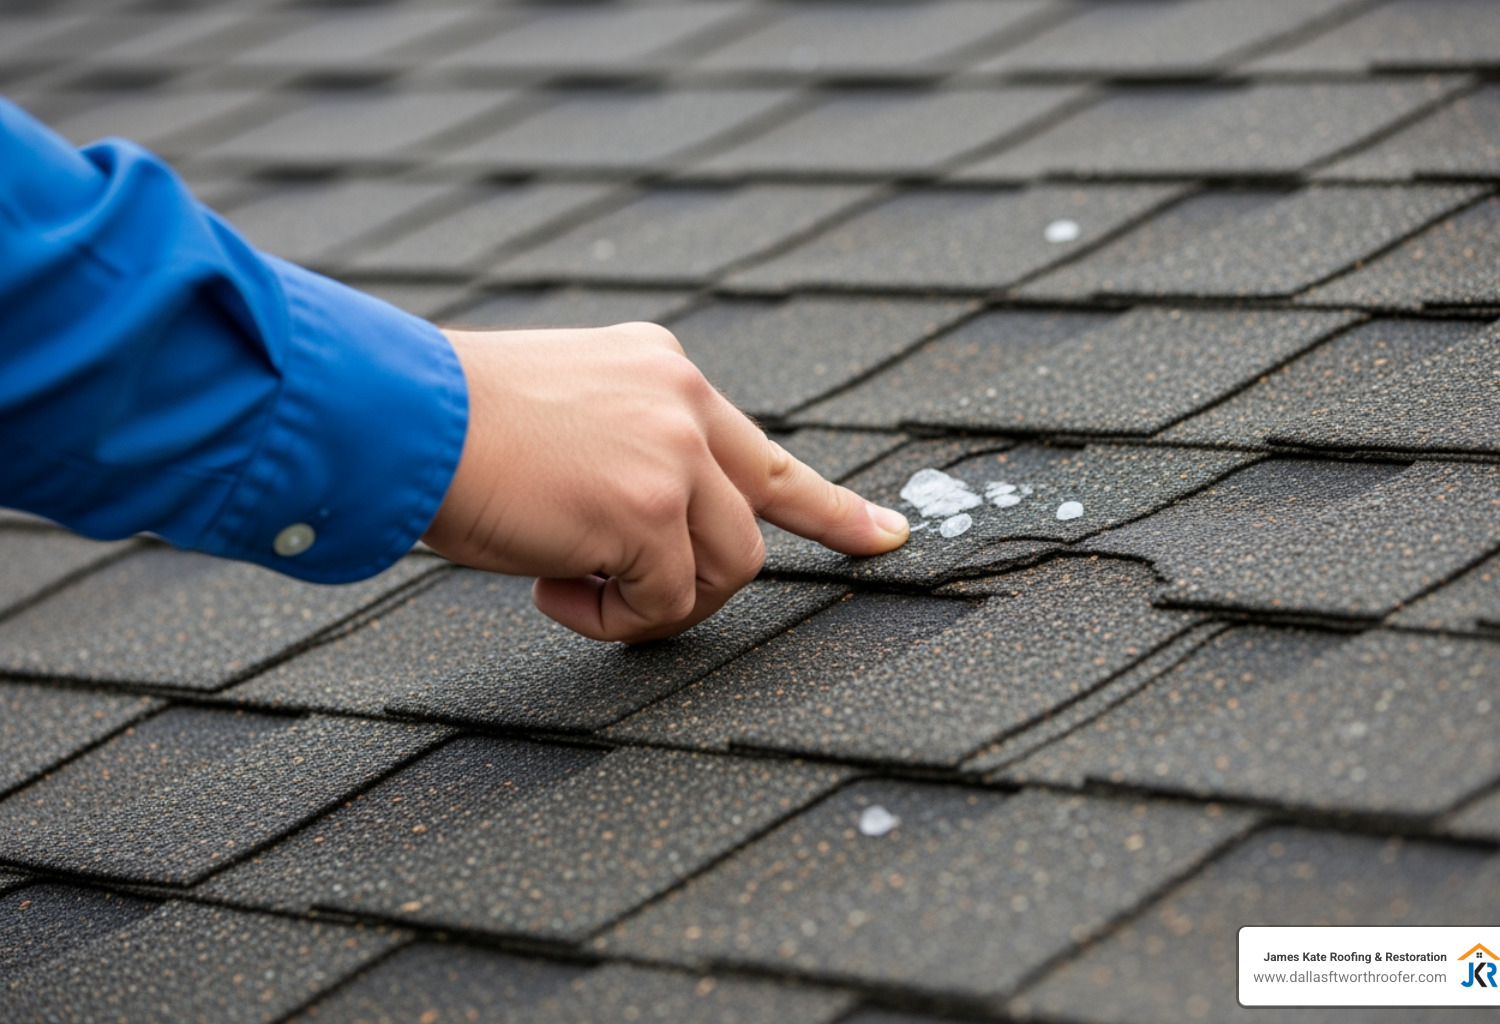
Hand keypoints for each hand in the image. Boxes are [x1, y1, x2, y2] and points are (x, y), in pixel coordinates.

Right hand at [422, 322, 909, 642]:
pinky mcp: (649, 507)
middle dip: (699, 587)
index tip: (883, 536)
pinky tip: (551, 589)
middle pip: (749, 530)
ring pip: (724, 571)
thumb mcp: (567, 421)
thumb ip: (633, 458)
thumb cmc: (453, 430)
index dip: (830, 506)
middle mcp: (682, 400)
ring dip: (651, 603)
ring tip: (569, 584)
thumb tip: (658, 543)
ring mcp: (673, 453)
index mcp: (661, 372)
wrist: (392, 415)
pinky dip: (612, 619)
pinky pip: (665, 603)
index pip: (762, 451)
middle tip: (618, 598)